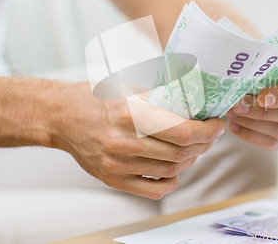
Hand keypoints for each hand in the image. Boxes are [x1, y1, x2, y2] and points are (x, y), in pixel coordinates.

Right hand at [50, 82, 224, 199]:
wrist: (61, 116)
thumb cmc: (95, 98)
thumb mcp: (129, 89)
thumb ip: (161, 98)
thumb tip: (196, 103)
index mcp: (129, 114)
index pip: (182, 131)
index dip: (208, 131)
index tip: (217, 125)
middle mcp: (123, 142)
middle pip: (181, 151)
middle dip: (204, 143)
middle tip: (210, 134)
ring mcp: (117, 164)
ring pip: (172, 169)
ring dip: (191, 158)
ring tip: (195, 147)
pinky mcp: (112, 179)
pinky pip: (154, 189)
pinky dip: (172, 180)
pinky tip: (175, 168)